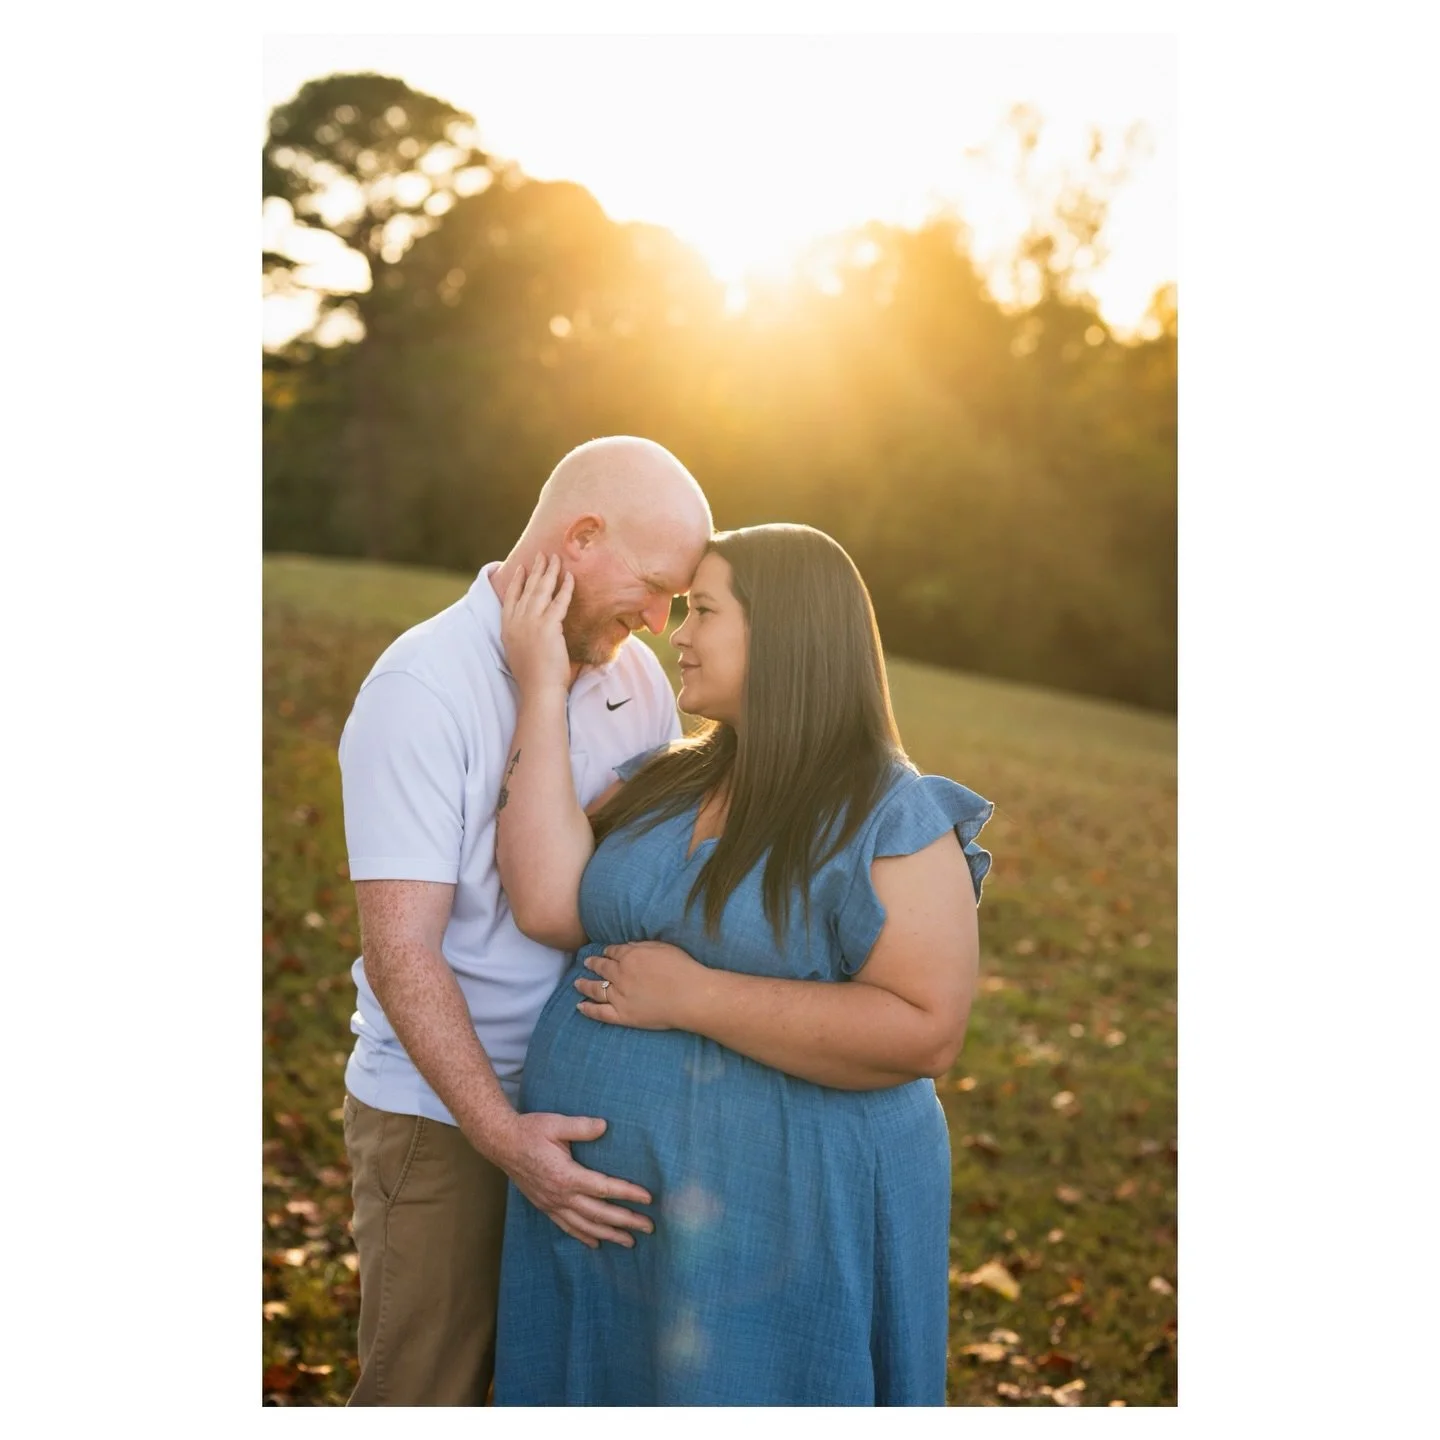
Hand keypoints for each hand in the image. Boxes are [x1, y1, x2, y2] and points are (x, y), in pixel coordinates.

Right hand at [492, 1110, 653, 1248]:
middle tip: (649, 1227)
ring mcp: (551, 1204)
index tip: (649, 1199)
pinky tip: (596, 1242)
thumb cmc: (530, 1130)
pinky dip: (583, 1236)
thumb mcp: (556, 1124)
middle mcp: (560, 1196)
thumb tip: (605, 1126)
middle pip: (600, 1213)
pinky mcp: (544, 1206)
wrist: (500, 1143)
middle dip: (626, 1222)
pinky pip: (567, 1227)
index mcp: (566, 1176)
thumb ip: (581, 1127)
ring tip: (630, 1242)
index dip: (628, 1194)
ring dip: (609, 1234)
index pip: (605, 1188)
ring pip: (585, 1226)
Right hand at [500, 553, 573, 696]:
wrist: (538, 688)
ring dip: (550, 571)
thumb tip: (530, 630)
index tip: (522, 567)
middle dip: (536, 569)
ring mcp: (531, 621)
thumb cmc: (532, 676)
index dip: (518, 580)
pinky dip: (565, 587)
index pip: (511, 596)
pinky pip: (559, 601)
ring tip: (556, 558)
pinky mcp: (548, 626)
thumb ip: (521, 635)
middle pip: (528, 588)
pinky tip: (570, 577)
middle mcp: (517, 620)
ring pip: (542, 589)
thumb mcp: (518, 651)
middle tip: (543, 554)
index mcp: (507, 627)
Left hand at [574, 941, 708, 1030]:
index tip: (605, 952)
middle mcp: (620, 975)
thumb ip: (643, 945)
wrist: (690, 996)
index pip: (613, 952)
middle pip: (601, 968)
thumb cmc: (682, 969)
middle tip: (586, 962)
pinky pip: (600, 1012)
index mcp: (630, 956)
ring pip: (596, 989)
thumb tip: (628, 946)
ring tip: (577, 983)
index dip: (608, 952)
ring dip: (584, 985)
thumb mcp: (663, 947)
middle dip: (593, 964)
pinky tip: (580, 1006)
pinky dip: (588, 1009)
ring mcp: (619, 996)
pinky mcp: (623, 1015)